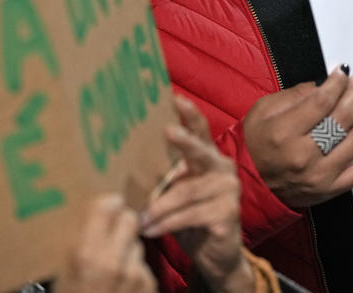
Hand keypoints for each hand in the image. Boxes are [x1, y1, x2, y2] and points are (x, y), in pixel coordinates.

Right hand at [55, 194, 156, 292]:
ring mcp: (135, 275)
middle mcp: (113, 261)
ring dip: (129, 250)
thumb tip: (103, 206)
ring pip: (138, 244)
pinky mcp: (149, 287)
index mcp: (86, 253)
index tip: (107, 207)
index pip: (109, 205)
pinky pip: (144, 266)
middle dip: (123, 223)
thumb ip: (83, 238)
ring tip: (113, 268)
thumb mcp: (65, 268)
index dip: (109, 205)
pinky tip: (122, 286)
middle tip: (113, 233)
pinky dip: (135, 271)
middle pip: (130, 219)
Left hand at [141, 96, 252, 292]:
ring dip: (159, 206)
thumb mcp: (175, 192)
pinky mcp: (228, 214)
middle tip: (168, 131)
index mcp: (208, 157)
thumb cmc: (188, 217)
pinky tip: (150, 231)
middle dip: (183, 141)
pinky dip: (166, 224)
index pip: (200, 130)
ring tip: (138, 217)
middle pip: (200, 151)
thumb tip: (124, 159)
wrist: (215, 255)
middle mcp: (222, 168)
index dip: (189, 113)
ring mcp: (228, 191)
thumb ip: (164, 175)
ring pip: (186, 192)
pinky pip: (190, 216)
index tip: (175, 97)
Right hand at [242, 67, 352, 206]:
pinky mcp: (330, 190)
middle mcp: (304, 155)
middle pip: (342, 119)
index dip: (337, 83)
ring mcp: (320, 176)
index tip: (343, 71)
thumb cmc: (253, 142)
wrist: (249, 182)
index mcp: (284, 132)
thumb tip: (324, 85)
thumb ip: (295, 95)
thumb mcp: (263, 110)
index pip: (322, 101)